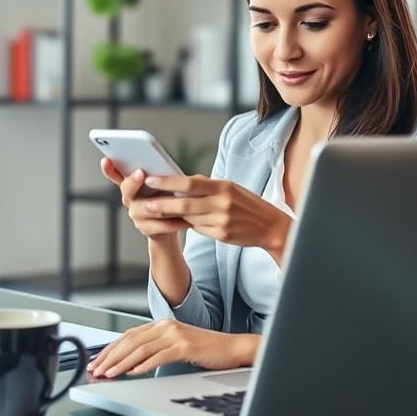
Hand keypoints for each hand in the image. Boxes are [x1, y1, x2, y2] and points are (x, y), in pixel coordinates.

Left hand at [87, 319, 258, 377]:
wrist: (233, 348)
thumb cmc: (205, 350)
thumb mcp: (176, 346)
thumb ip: (155, 349)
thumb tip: (130, 364)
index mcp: (161, 324)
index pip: (128, 336)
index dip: (109, 349)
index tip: (96, 361)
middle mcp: (166, 326)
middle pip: (130, 341)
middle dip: (110, 357)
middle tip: (96, 370)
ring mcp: (176, 334)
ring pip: (141, 349)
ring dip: (121, 363)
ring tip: (108, 374)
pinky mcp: (186, 346)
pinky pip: (159, 356)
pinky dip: (144, 365)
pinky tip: (133, 373)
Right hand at [100, 158, 188, 239]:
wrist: (172, 222)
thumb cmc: (168, 195)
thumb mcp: (163, 182)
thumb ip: (158, 173)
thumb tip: (162, 162)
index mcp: (131, 183)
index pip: (116, 174)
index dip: (108, 168)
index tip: (106, 160)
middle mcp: (129, 198)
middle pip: (127, 189)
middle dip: (133, 180)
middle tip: (141, 173)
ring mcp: (135, 214)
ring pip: (145, 207)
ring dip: (160, 202)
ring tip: (173, 196)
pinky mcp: (145, 228)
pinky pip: (158, 225)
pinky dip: (172, 222)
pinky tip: (183, 219)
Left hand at [141, 174, 291, 263]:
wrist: (270, 226)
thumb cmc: (247, 204)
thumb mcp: (231, 188)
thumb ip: (208, 186)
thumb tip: (184, 180)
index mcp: (223, 187)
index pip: (190, 183)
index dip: (168, 182)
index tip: (151, 180)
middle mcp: (222, 203)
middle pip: (185, 203)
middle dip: (163, 204)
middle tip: (146, 203)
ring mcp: (222, 221)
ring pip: (189, 218)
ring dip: (172, 216)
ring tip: (156, 212)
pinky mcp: (222, 235)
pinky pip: (198, 229)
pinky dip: (188, 225)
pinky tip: (178, 222)